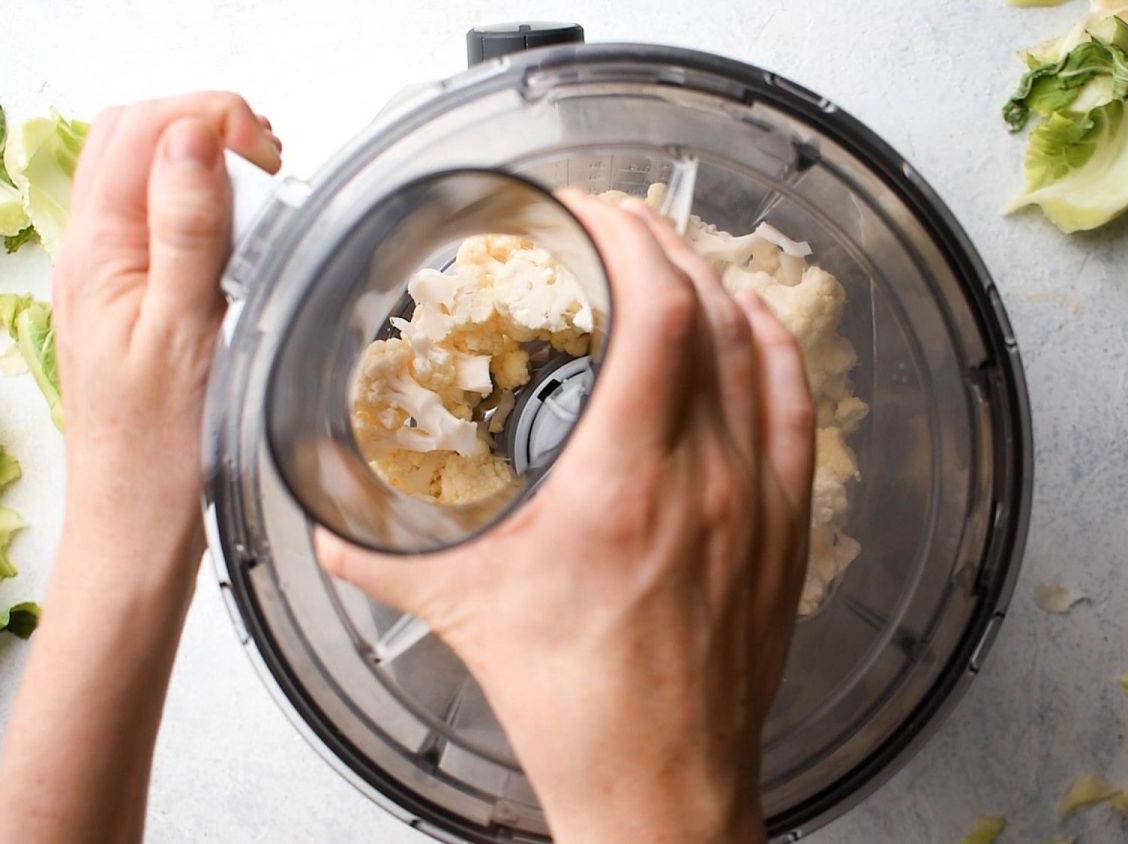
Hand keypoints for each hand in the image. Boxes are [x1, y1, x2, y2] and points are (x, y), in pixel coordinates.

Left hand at [53, 92, 280, 577]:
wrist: (136, 531)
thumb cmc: (158, 455)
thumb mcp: (182, 333)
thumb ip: (186, 231)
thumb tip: (194, 140)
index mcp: (96, 253)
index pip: (140, 131)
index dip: (208, 118)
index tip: (267, 152)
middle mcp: (93, 257)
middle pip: (134, 141)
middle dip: (205, 128)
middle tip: (268, 165)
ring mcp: (110, 280)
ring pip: (147, 179)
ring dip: (206, 168)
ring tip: (264, 200)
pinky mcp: (133, 305)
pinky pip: (161, 227)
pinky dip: (205, 213)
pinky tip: (244, 246)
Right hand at [317, 197, 815, 842]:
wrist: (659, 778)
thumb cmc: (579, 706)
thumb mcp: (462, 611)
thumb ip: (381, 558)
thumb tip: (330, 528)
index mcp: (621, 483)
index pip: (656, 312)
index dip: (628, 238)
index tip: (590, 213)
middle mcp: (704, 478)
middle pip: (708, 312)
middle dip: (661, 244)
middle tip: (615, 225)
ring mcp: (755, 499)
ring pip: (757, 350)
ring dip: (714, 284)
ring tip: (671, 258)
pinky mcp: (784, 527)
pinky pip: (797, 408)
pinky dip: (774, 348)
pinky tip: (753, 323)